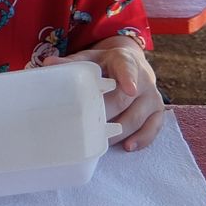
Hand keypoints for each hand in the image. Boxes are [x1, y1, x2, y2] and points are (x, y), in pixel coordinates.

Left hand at [43, 36, 163, 150]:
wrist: (132, 65)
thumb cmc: (107, 65)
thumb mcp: (91, 59)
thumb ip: (73, 62)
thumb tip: (48, 64)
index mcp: (125, 61)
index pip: (127, 68)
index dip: (128, 78)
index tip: (128, 88)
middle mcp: (144, 79)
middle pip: (126, 100)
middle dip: (108, 113)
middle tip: (89, 125)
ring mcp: (152, 97)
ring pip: (138, 118)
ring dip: (119, 131)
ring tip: (101, 140)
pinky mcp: (157, 112)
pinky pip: (153, 129)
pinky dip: (141, 139)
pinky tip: (127, 147)